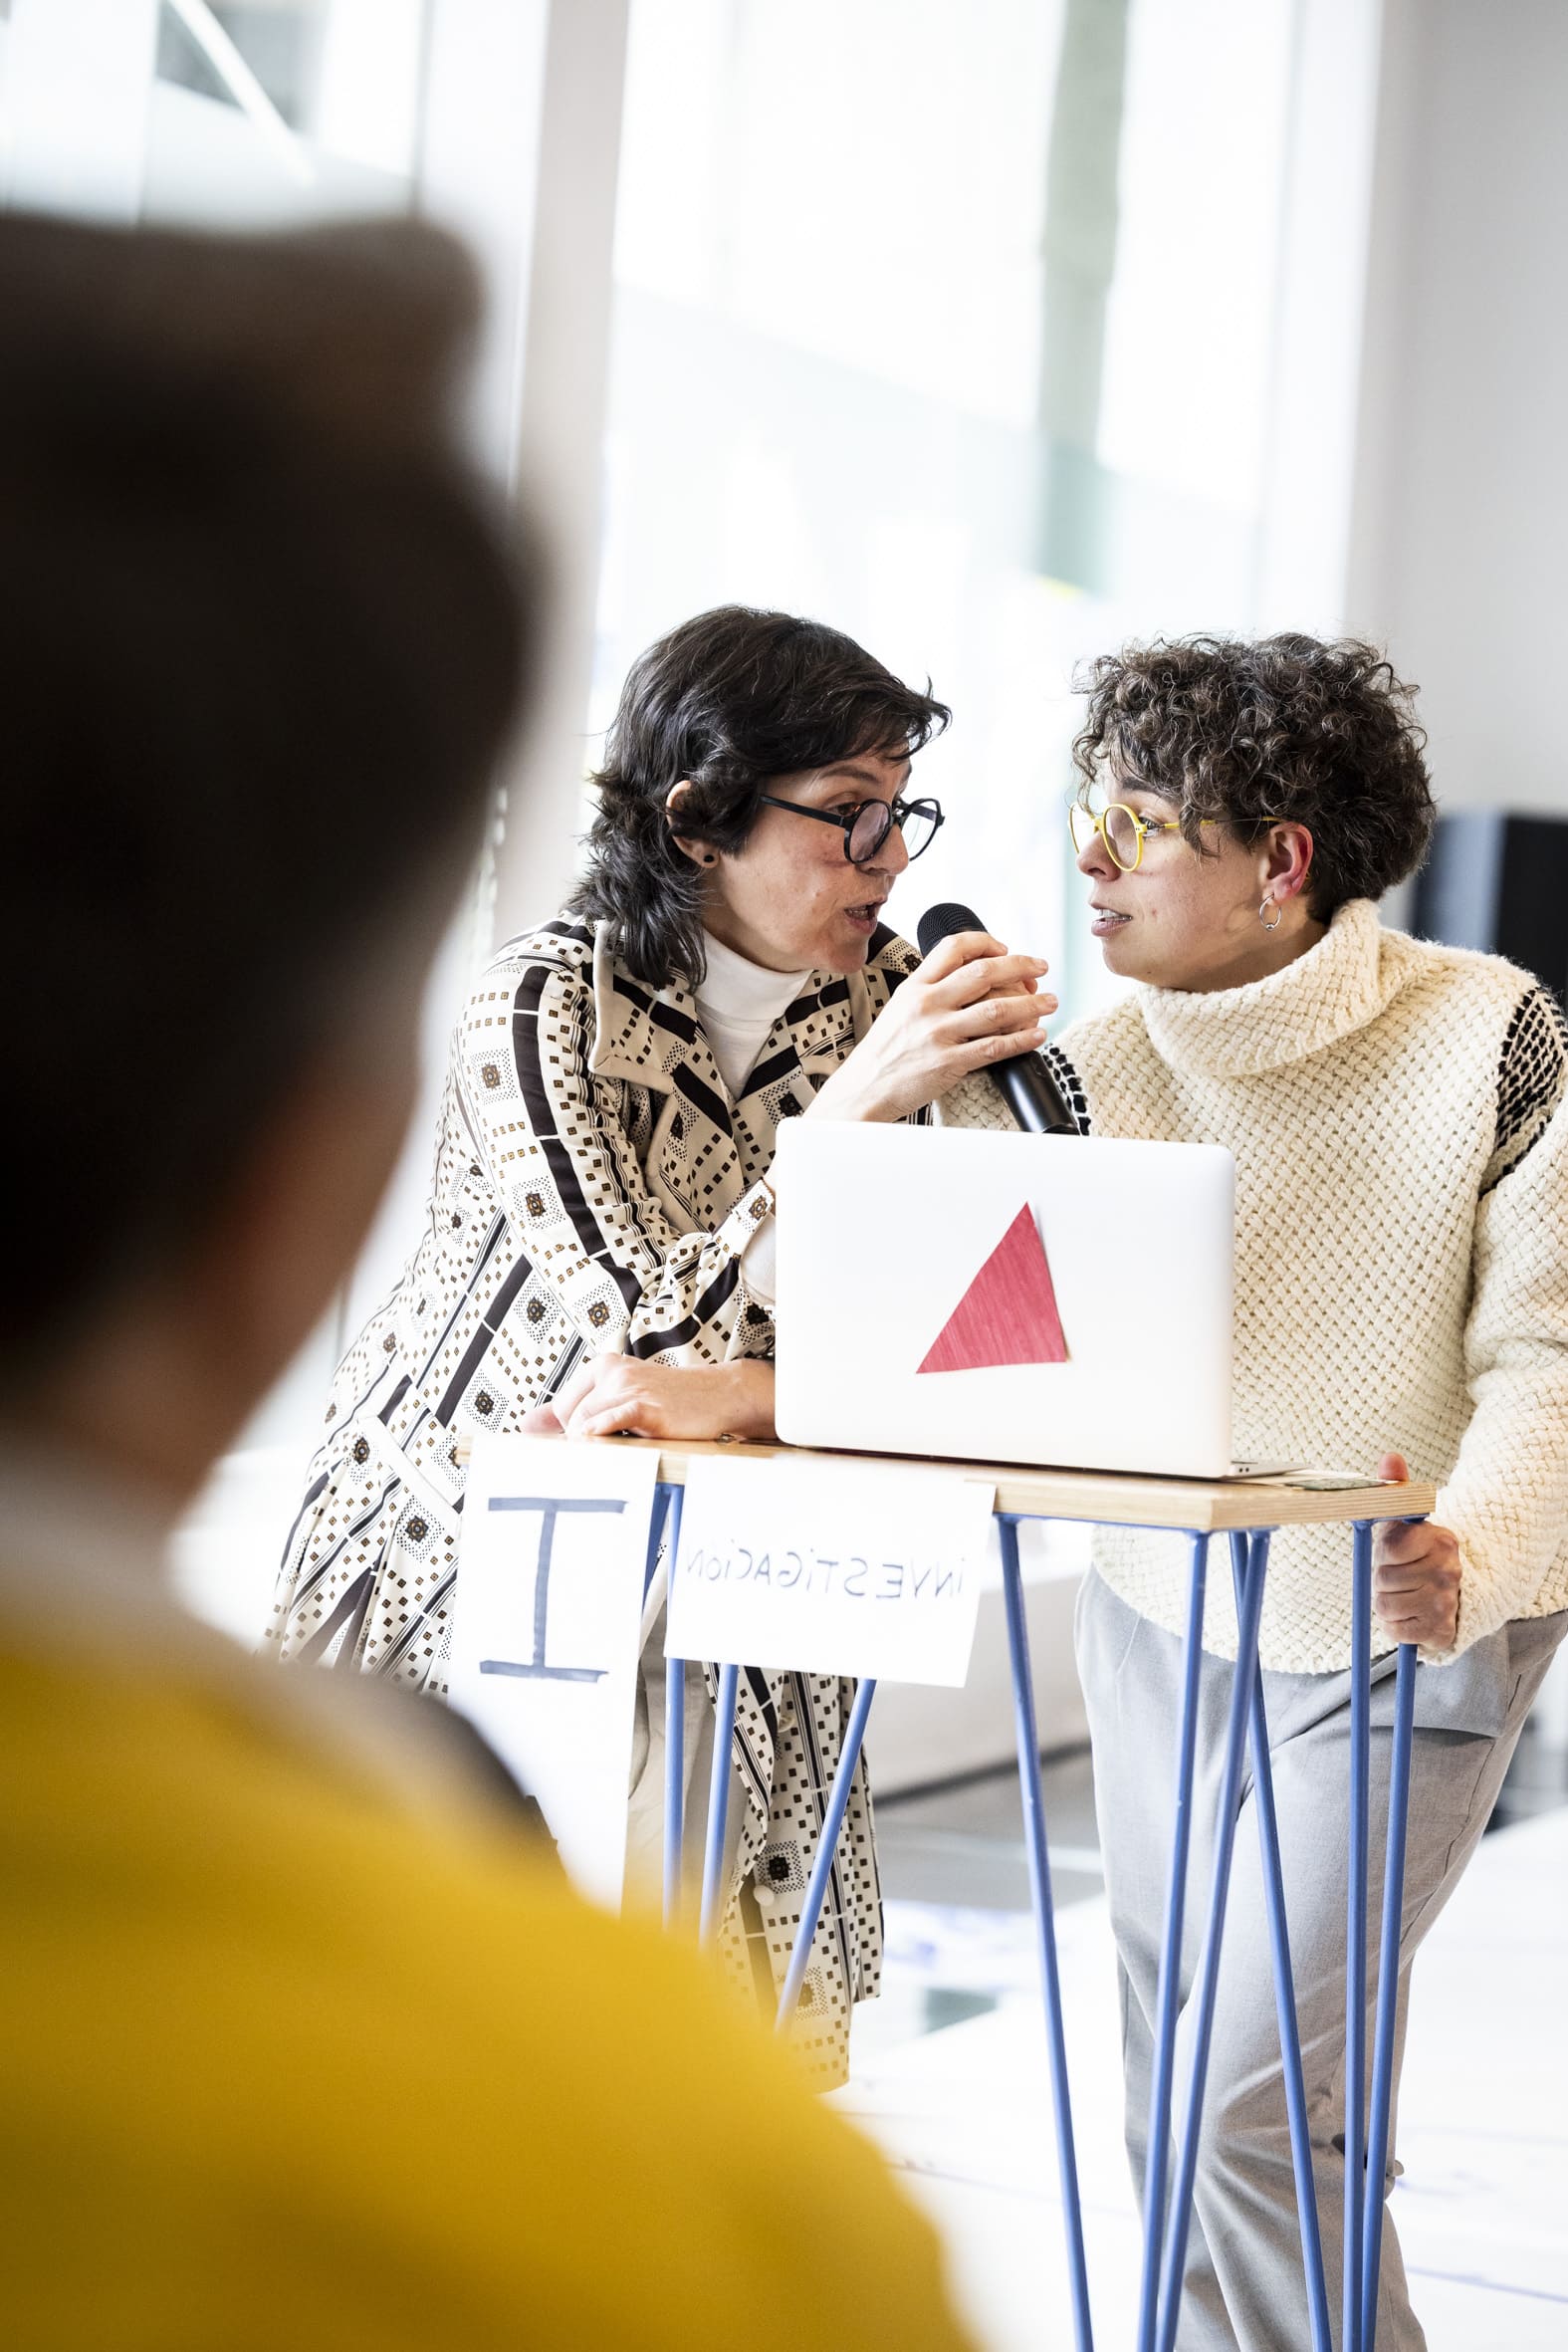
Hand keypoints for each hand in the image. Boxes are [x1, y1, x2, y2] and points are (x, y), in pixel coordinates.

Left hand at [518, 1356, 776, 1443]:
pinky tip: (593, 1440)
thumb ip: (574, 1408)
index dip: (569, 1432)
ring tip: (608, 1455)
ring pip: (585, 1420)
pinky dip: (598, 1431)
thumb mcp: (622, 1396)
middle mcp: (612, 1372)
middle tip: (602, 1455)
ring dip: (588, 1445)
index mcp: (604, 1367)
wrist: (719, 1395)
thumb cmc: (672, 1401)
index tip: (583, 1447)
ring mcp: (629, 1387)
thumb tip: (527, 1424)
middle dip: (577, 1441)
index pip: (563, 1406)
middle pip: (570, 1415)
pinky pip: (613, 1418)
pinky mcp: (646, 1406)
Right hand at [808, 930, 1056, 1123]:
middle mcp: (928, 1004)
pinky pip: (995, 1047)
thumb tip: (969, 977)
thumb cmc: (884, 1051)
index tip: (1005, 949)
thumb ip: (930, 990)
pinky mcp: (949, 1062)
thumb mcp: (899, 1006)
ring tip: (1050, 1002)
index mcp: (915, 986)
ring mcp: (939, 1033)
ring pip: (998, 1009)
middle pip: (984, 972)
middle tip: (1040, 968)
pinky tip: (1036, 1035)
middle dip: (1021, 966)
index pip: (954, 947)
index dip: (986, 943)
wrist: (864, 1088)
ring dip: (1031, 1004)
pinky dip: (1021, 1039)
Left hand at [1373, 1451, 1460, 1649]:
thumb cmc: (1418, 1554)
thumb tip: (1391, 1457)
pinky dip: (1396, 1626)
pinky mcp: (1441, 1631)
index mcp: (1440, 1539)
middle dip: (1383, 1580)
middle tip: (1401, 1577)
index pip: (1388, 1549)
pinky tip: (1411, 1614)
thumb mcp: (1406, 1522)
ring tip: (1406, 1595)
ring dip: (1387, 1603)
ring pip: (1384, 1607)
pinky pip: (1395, 1631)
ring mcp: (1446, 1602)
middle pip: (1382, 1580)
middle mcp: (1448, 1571)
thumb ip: (1396, 1490)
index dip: (1383, 1554)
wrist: (1454, 1594)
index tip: (1396, 1554)